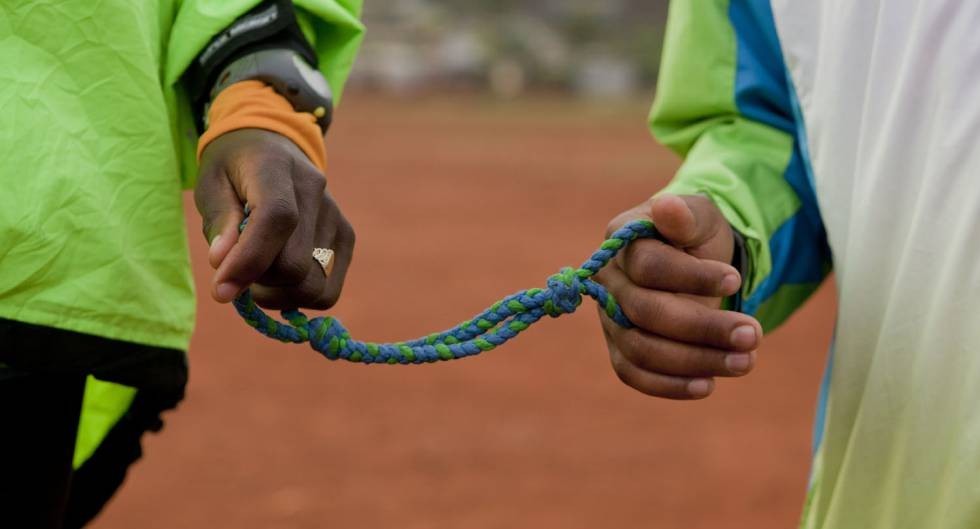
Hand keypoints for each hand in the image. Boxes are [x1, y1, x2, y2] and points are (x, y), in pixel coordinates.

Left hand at [195, 128, 353, 309]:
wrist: (274, 146)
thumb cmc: (234, 169)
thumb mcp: (211, 184)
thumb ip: (218, 222)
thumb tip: (222, 263)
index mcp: (276, 166)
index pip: (276, 218)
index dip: (250, 259)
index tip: (220, 290)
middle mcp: (315, 190)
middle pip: (294, 264)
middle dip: (258, 281)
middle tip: (235, 269)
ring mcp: (336, 216)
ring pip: (313, 285)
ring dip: (278, 293)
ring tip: (258, 273)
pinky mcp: (346, 237)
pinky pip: (328, 291)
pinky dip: (299, 296)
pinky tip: (280, 280)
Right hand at [595, 194, 761, 398]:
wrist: (691, 262)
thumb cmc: (694, 235)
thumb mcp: (701, 217)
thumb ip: (686, 215)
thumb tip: (667, 206)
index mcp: (621, 242)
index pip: (648, 266)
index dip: (691, 277)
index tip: (735, 281)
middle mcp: (606, 283)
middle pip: (645, 312)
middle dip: (702, 327)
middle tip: (753, 333)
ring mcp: (610, 320)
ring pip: (642, 349)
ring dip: (696, 360)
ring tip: (745, 361)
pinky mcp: (620, 351)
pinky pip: (635, 375)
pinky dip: (670, 385)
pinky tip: (710, 385)